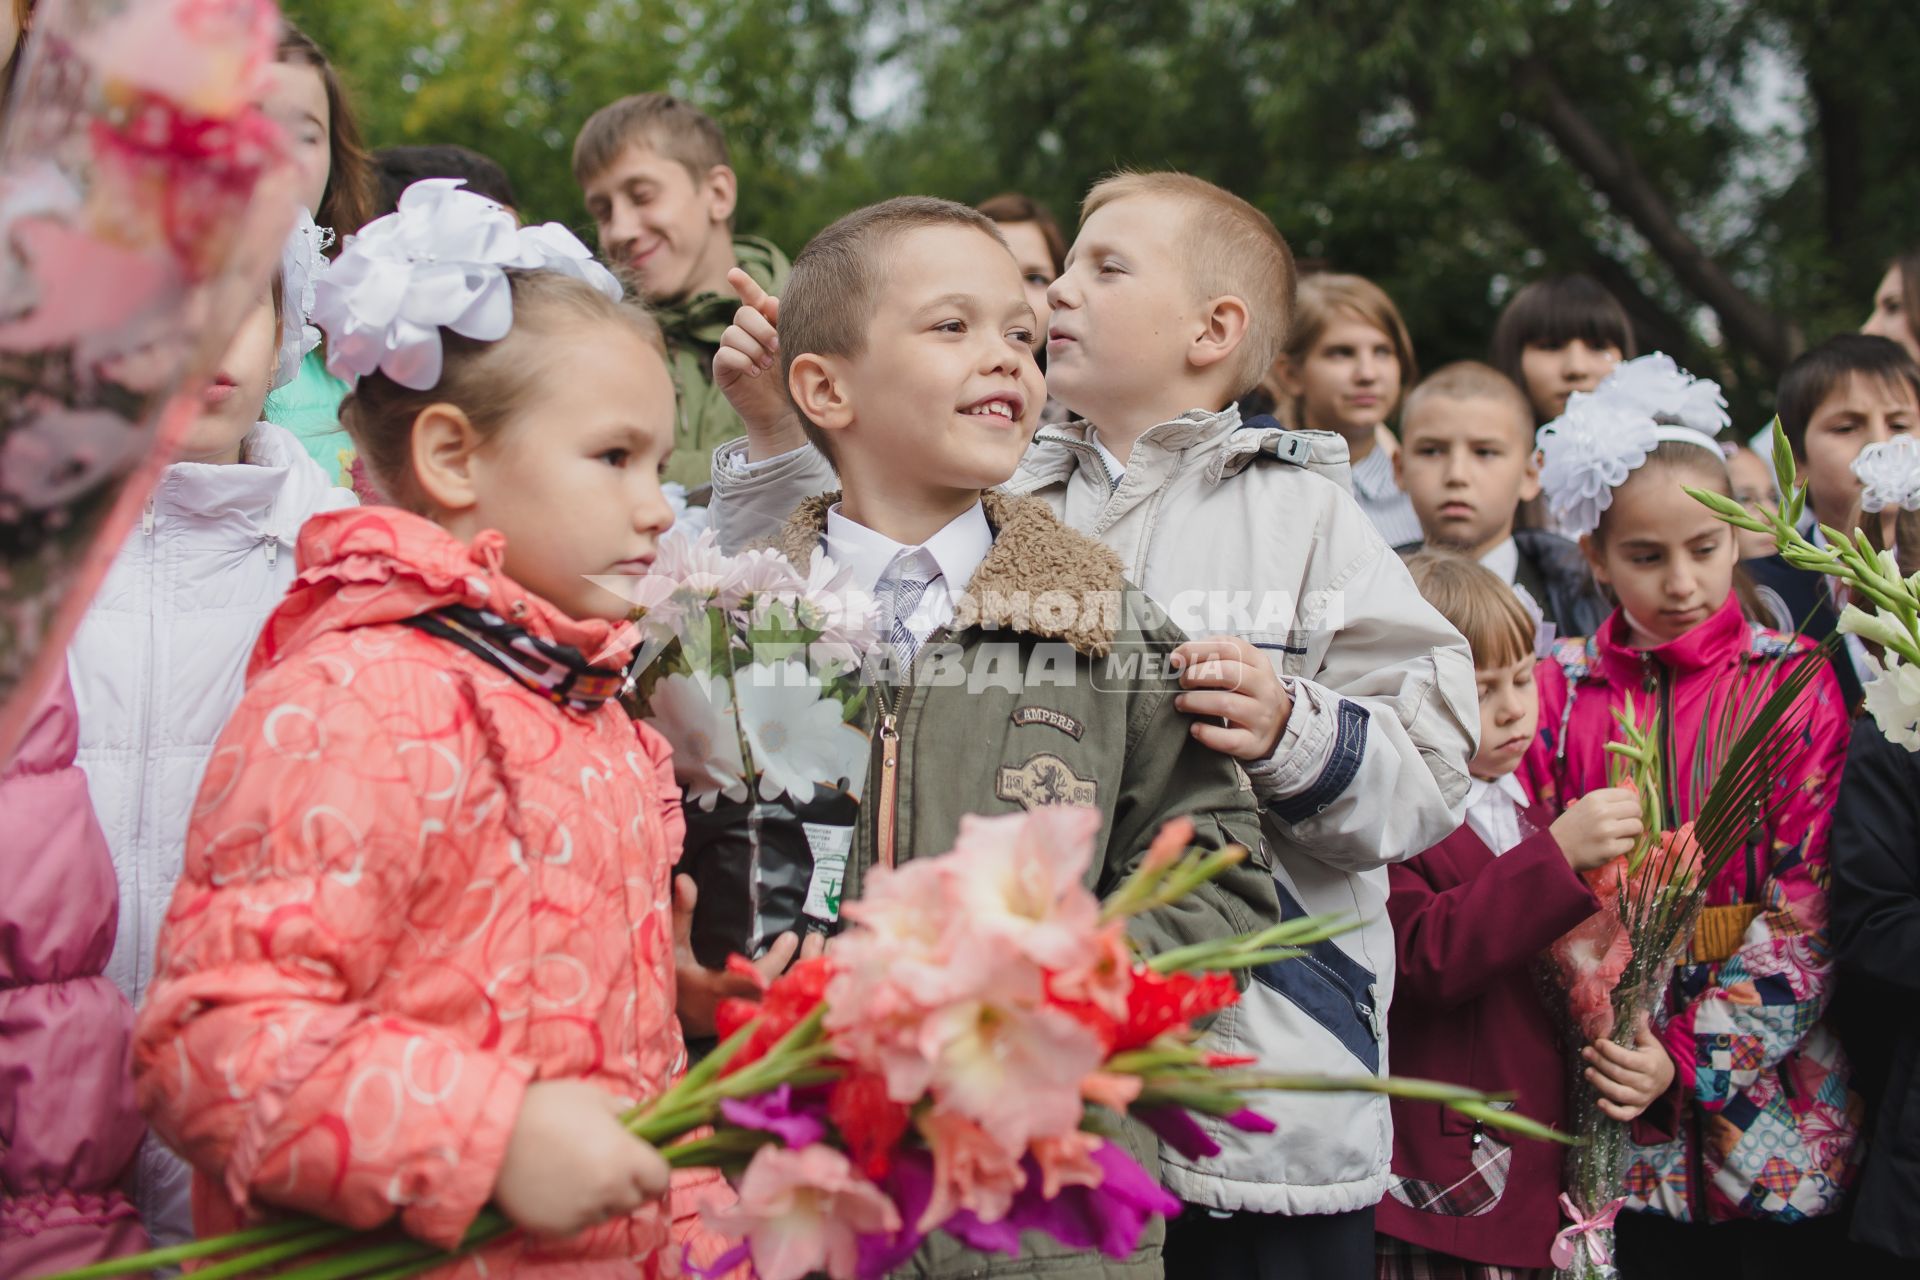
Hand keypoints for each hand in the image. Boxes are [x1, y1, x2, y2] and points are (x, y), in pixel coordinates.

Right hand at [494, 1081, 668, 1237]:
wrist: (493, 1133)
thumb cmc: (546, 1107)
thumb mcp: (592, 1097)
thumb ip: (622, 1113)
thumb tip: (638, 1119)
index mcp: (624, 1158)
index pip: (660, 1179)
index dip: (654, 1170)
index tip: (642, 1162)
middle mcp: (608, 1191)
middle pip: (636, 1199)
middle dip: (629, 1184)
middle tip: (607, 1164)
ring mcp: (581, 1213)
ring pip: (607, 1214)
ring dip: (602, 1199)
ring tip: (578, 1174)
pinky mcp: (555, 1228)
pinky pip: (578, 1224)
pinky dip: (575, 1211)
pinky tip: (558, 1188)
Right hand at [672, 874, 824, 1036]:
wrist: (681, 1021)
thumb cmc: (678, 981)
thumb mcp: (675, 949)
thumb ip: (683, 916)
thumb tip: (685, 879)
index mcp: (718, 990)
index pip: (751, 978)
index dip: (773, 961)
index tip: (789, 938)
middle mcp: (741, 1007)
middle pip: (781, 990)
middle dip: (802, 963)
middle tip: (815, 938)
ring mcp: (755, 1015)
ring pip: (792, 999)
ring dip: (810, 973)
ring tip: (824, 945)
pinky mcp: (764, 1018)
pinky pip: (794, 1005)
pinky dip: (810, 986)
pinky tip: (824, 967)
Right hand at [711, 268, 809, 458]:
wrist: (783, 412)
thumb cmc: (792, 378)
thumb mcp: (794, 349)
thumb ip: (784, 325)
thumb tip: (770, 300)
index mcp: (763, 323)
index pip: (750, 297)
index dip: (743, 284)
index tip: (733, 273)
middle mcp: (744, 332)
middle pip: (743, 313)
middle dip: (761, 328)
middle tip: (777, 346)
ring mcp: (731, 349)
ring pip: (732, 333)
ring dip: (753, 348)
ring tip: (766, 365)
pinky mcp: (722, 367)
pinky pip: (725, 354)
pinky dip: (743, 361)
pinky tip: (755, 372)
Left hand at [1171, 636, 1292, 761]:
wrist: (1280, 726)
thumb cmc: (1249, 692)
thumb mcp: (1241, 668)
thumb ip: (1215, 659)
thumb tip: (1178, 657)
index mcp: (1259, 663)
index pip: (1228, 647)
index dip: (1197, 650)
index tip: (1176, 659)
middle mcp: (1264, 688)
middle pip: (1228, 673)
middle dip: (1197, 675)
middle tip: (1182, 682)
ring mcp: (1262, 716)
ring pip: (1226, 704)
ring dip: (1196, 702)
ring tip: (1181, 703)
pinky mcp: (1255, 742)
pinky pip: (1228, 739)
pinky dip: (1207, 733)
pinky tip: (1195, 728)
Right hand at [1550, 787, 1643, 872]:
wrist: (1555, 849)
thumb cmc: (1571, 826)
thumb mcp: (1585, 805)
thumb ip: (1607, 801)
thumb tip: (1635, 800)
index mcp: (1595, 798)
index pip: (1630, 795)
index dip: (1633, 803)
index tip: (1628, 810)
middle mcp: (1602, 812)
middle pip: (1636, 810)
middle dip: (1634, 817)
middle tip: (1625, 824)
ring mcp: (1607, 831)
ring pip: (1637, 826)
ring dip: (1631, 832)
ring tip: (1619, 835)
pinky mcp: (1610, 849)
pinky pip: (1630, 844)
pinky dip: (1624, 846)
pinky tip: (1611, 845)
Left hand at [1583, 1013, 1676, 1121]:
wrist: (1667, 1080)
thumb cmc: (1654, 1057)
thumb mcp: (1650, 1042)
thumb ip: (1640, 1028)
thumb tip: (1637, 1009)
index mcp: (1650, 1065)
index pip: (1627, 1059)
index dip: (1610, 1051)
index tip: (1597, 1041)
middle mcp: (1647, 1084)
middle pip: (1619, 1075)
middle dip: (1600, 1063)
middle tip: (1585, 1052)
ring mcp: (1642, 1098)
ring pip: (1619, 1094)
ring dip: (1600, 1083)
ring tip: (1587, 1072)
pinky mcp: (1637, 1109)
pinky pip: (1624, 1114)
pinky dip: (1612, 1111)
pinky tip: (1598, 1102)